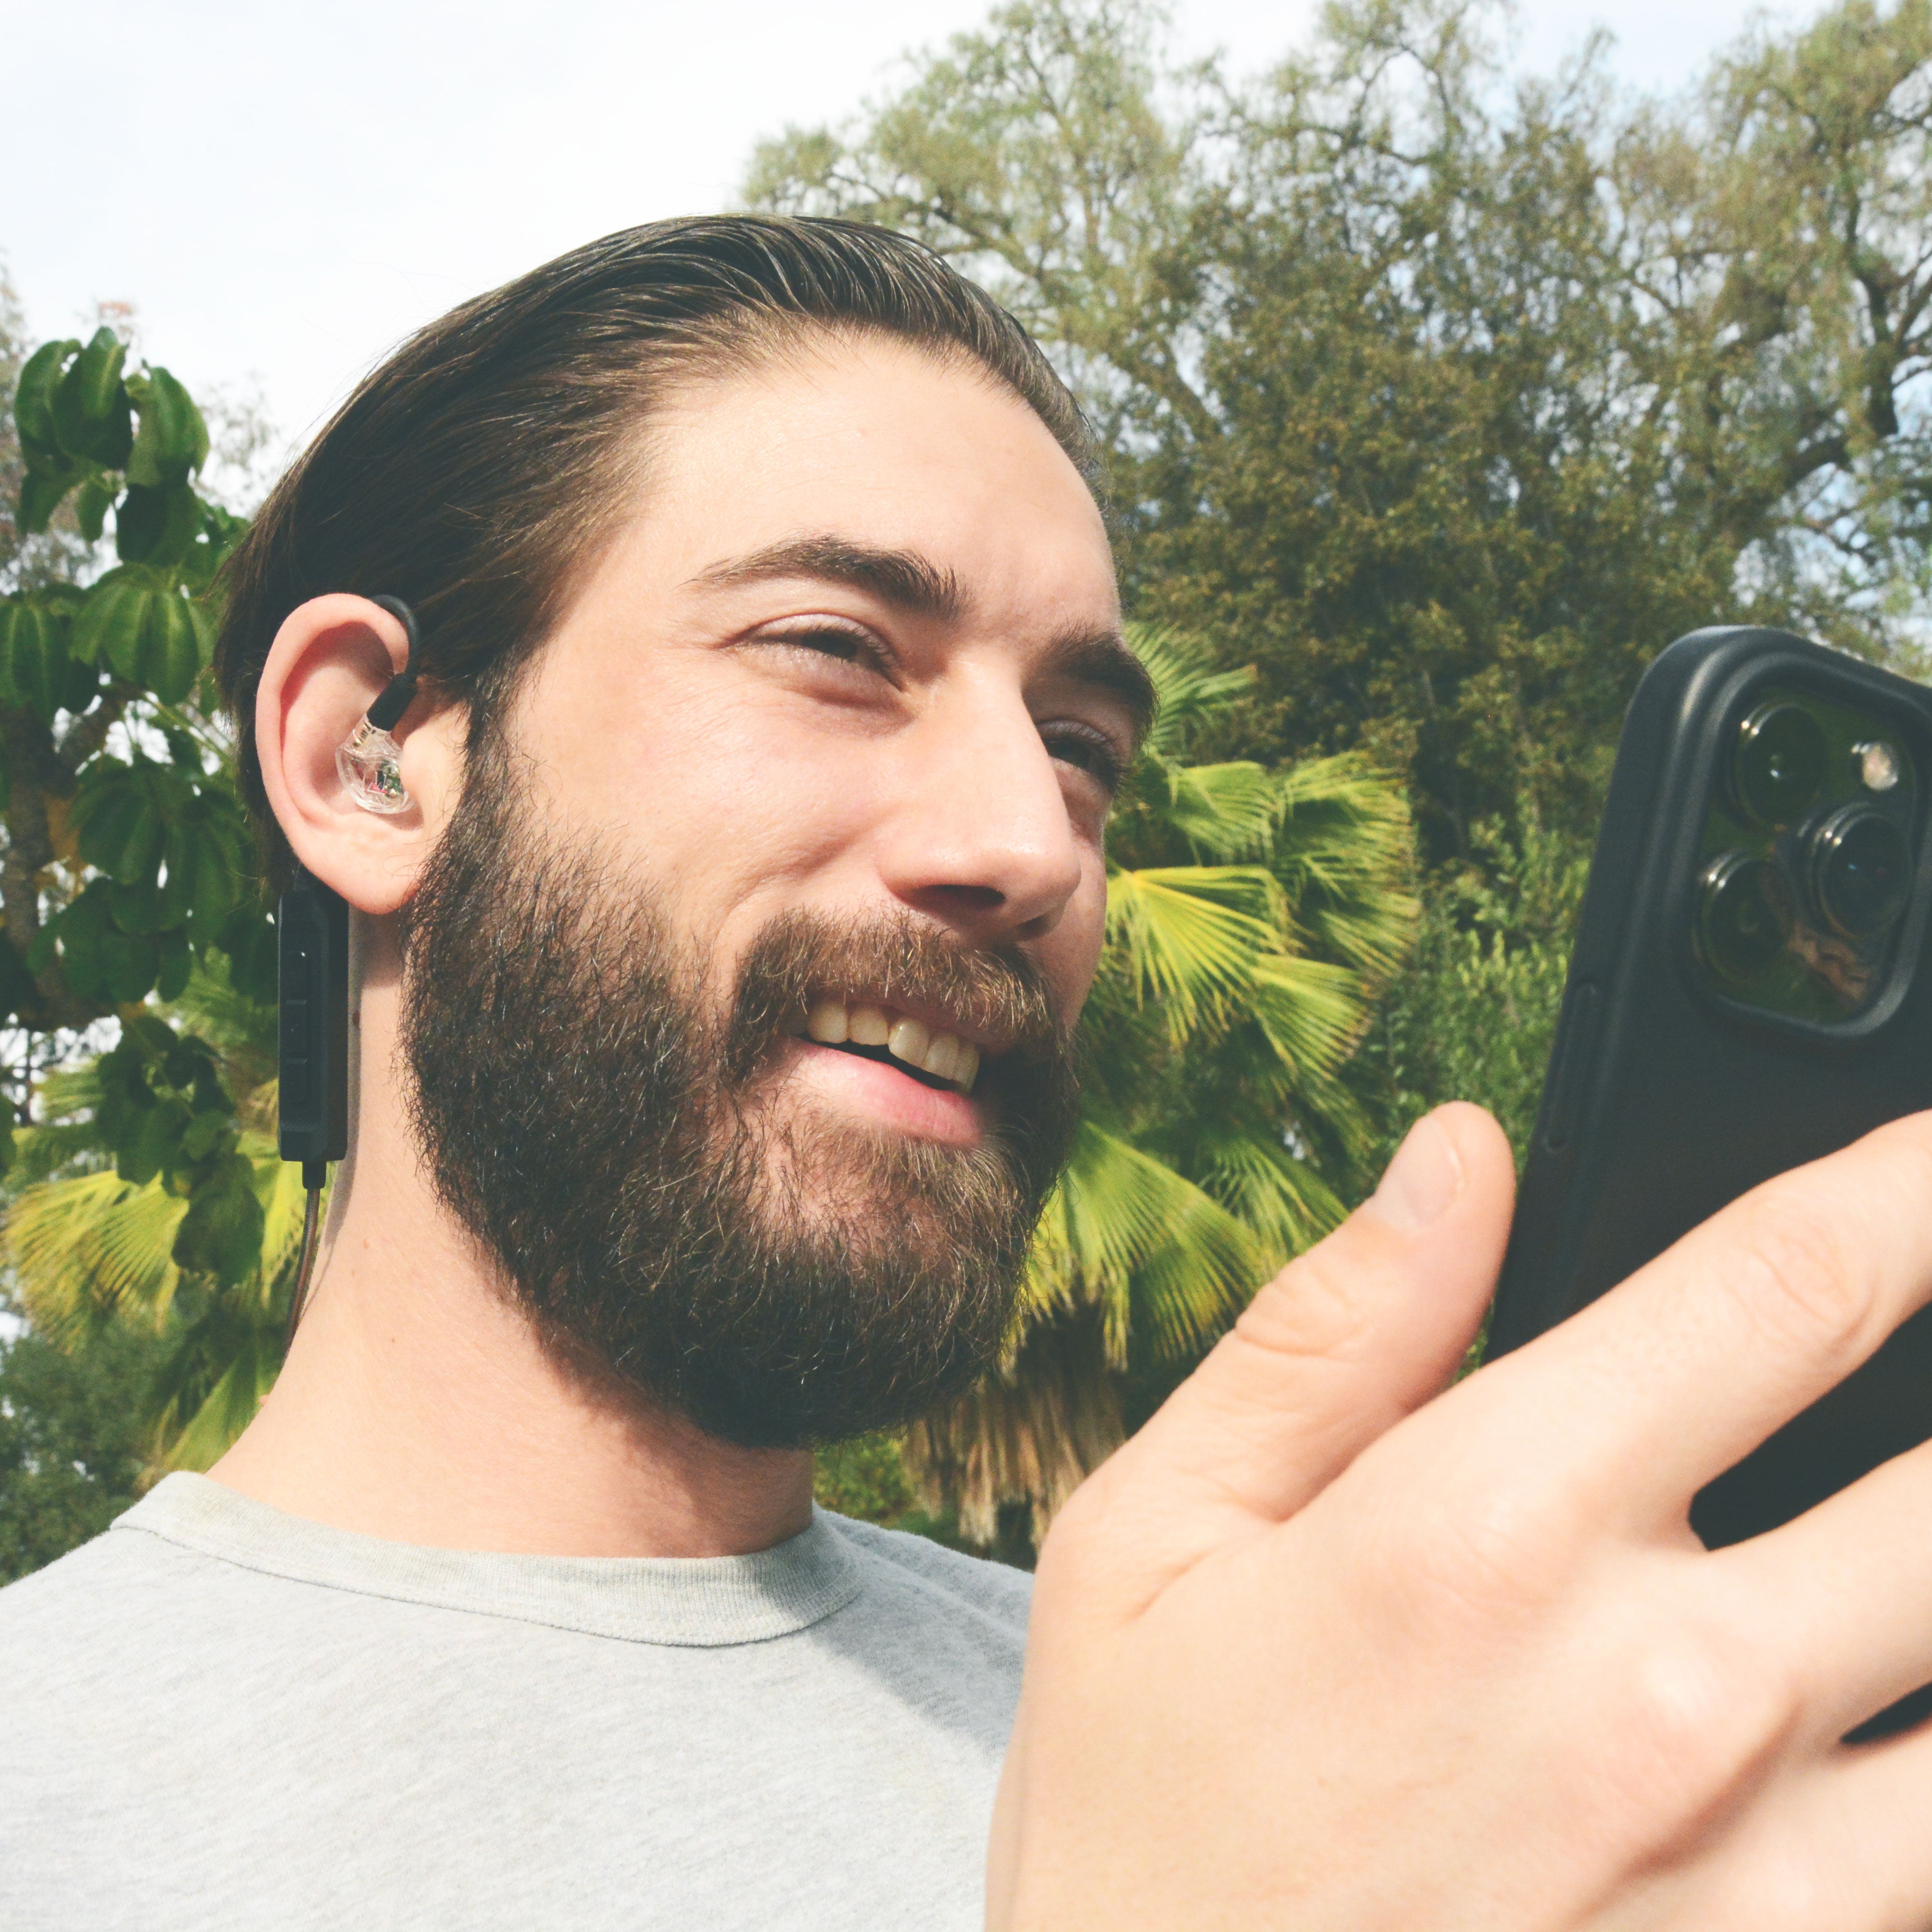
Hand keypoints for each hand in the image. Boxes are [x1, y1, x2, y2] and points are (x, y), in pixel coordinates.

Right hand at [990, 1103, 1931, 1928]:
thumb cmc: (1145, 1827)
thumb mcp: (1151, 1541)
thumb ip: (1330, 1333)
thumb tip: (1463, 1157)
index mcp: (1488, 1528)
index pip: (1779, 1286)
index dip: (1909, 1184)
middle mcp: (1663, 1689)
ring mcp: (1756, 1871)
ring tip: (1917, 1526)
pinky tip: (1890, 1707)